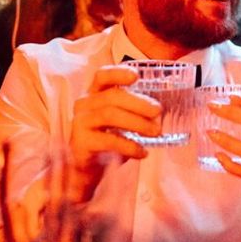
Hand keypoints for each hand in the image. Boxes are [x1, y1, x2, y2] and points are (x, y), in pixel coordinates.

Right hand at [69, 64, 161, 199]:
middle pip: (112, 96)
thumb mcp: (119, 119)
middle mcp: (84, 104)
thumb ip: (133, 109)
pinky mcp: (81, 142)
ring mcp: (80, 122)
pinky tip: (142, 152)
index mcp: (95, 93)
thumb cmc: (106, 137)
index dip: (119, 73)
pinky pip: (108, 141)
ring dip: (137, 123)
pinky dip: (129, 146)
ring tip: (155, 131)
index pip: (103, 76)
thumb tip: (160, 110)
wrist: (85, 168)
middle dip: (139, 102)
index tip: (137, 76)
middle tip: (158, 111)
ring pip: (110, 115)